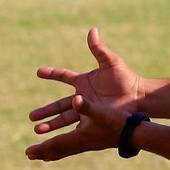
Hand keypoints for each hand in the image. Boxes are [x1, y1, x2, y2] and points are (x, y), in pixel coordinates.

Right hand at [25, 28, 140, 160]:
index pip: (64, 76)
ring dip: (51, 124)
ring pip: (64, 118)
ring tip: (37, 129)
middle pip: (59, 104)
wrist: (138, 97)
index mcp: (84, 81)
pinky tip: (54, 139)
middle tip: (31, 116)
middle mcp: (82, 96)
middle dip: (45, 110)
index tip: (38, 72)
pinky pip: (75, 127)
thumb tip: (92, 31)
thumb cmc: (126, 78)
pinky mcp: (93, 119)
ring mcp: (87, 109)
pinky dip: (64, 133)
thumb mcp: (111, 62)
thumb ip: (99, 49)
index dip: (52, 73)